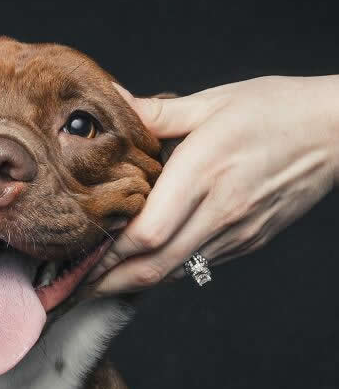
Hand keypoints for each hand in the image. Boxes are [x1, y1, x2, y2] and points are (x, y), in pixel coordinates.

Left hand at [89, 75, 338, 293]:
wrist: (337, 132)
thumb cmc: (275, 110)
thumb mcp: (213, 101)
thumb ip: (157, 113)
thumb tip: (114, 100)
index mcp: (204, 172)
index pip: (147, 232)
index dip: (107, 253)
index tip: (77, 259)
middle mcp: (220, 210)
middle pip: (155, 266)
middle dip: (109, 283)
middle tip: (75, 288)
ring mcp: (237, 232)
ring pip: (175, 273)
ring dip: (133, 283)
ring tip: (98, 284)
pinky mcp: (249, 241)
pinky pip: (198, 265)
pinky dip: (165, 271)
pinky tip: (142, 267)